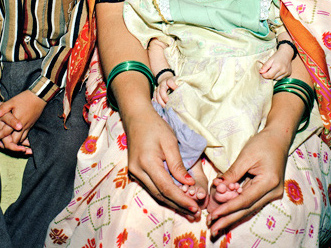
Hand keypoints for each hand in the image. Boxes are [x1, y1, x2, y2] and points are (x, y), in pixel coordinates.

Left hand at [0, 90, 45, 153]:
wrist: (39, 96)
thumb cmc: (24, 98)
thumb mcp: (12, 101)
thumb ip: (2, 109)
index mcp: (16, 121)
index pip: (5, 133)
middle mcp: (22, 126)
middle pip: (14, 141)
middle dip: (6, 144)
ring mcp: (28, 126)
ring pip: (21, 140)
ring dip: (14, 143)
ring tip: (6, 141)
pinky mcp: (31, 125)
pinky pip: (26, 136)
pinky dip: (20, 140)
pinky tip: (15, 137)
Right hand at [122, 99, 200, 218]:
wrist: (136, 117)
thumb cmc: (154, 126)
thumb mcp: (170, 141)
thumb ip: (178, 164)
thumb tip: (189, 184)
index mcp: (146, 162)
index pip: (166, 187)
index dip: (181, 199)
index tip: (195, 207)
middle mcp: (138, 171)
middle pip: (160, 194)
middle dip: (178, 205)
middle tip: (195, 213)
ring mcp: (135, 173)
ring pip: (155, 193)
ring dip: (172, 202)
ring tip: (188, 209)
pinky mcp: (136, 172)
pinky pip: (152, 187)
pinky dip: (165, 194)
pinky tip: (176, 197)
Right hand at [154, 76, 177, 105]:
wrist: (165, 80)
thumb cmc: (173, 82)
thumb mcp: (177, 81)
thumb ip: (180, 84)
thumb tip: (184, 91)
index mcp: (168, 80)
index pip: (170, 82)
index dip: (174, 86)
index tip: (178, 90)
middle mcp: (162, 84)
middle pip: (161, 91)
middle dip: (164, 98)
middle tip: (169, 104)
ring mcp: (158, 89)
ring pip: (157, 96)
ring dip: (161, 102)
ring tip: (166, 108)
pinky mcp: (155, 93)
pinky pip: (155, 99)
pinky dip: (157, 104)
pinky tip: (161, 107)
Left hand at [206, 127, 287, 235]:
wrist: (278, 138)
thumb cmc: (263, 143)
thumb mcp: (246, 156)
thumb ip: (233, 173)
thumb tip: (219, 188)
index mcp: (269, 182)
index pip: (245, 200)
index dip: (228, 208)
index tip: (214, 215)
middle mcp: (273, 192)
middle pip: (247, 209)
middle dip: (229, 219)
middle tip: (213, 228)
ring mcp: (271, 193)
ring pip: (248, 207)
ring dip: (232, 215)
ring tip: (216, 223)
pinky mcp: (267, 191)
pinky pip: (250, 200)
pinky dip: (237, 205)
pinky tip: (226, 211)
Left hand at [260, 47, 292, 79]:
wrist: (286, 53)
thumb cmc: (277, 56)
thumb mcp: (270, 59)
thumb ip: (265, 66)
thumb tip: (260, 72)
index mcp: (278, 66)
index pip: (269, 75)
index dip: (264, 75)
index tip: (262, 73)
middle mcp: (283, 71)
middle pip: (272, 78)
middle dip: (268, 75)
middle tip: (267, 70)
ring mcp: (287, 73)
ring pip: (276, 79)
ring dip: (273, 76)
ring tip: (272, 70)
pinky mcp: (289, 74)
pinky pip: (281, 78)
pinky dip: (277, 76)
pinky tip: (277, 71)